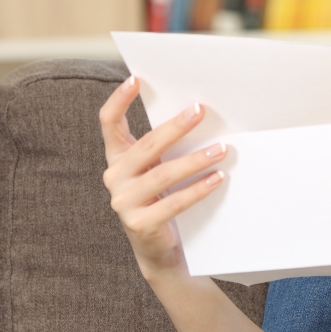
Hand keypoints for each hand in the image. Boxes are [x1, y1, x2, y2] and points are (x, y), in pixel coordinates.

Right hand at [100, 76, 228, 277]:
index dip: (119, 100)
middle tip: (200, 110)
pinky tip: (218, 178)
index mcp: (117, 158)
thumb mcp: (159, 170)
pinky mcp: (140, 224)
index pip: (109, 123)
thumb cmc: (164, 200)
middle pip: (146, 145)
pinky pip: (173, 202)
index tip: (135, 79)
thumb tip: (197, 112)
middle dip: (176, 126)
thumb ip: (165, 148)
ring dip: (195, 159)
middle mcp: (114, 178)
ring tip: (222, 149)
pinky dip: (198, 189)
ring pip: (162, 174)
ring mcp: (123, 203)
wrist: (160, 251)